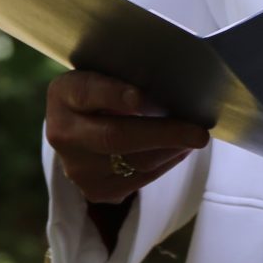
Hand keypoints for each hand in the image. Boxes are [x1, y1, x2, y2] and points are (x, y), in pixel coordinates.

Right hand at [44, 71, 212, 205]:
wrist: (80, 127)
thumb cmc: (106, 90)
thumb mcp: (106, 71)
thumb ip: (130, 73)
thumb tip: (180, 75)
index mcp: (64, 94)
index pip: (88, 92)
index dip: (114, 95)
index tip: (140, 97)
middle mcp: (63, 133)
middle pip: (115, 136)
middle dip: (163, 134)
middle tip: (199, 132)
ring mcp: (77, 168)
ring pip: (133, 163)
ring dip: (172, 151)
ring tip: (195, 138)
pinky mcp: (95, 190)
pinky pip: (139, 181)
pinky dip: (166, 164)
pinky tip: (181, 150)